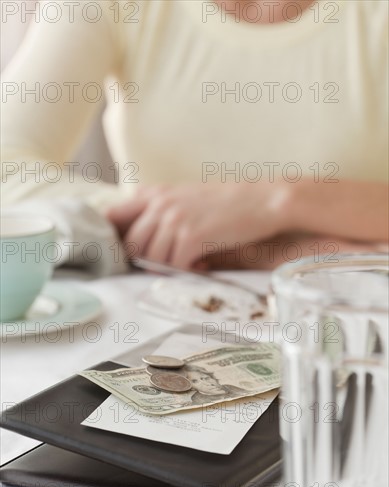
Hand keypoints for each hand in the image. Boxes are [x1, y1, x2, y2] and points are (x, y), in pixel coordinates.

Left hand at [107, 182, 290, 268]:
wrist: (262, 201)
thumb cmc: (225, 204)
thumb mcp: (184, 199)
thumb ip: (158, 214)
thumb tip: (136, 246)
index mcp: (153, 194)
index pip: (111, 217)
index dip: (109, 239)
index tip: (119, 254)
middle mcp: (159, 204)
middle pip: (131, 245)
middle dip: (144, 261)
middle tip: (166, 265)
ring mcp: (174, 220)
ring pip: (151, 259)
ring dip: (168, 267)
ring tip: (189, 263)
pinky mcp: (191, 237)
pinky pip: (174, 266)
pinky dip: (185, 272)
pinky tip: (200, 265)